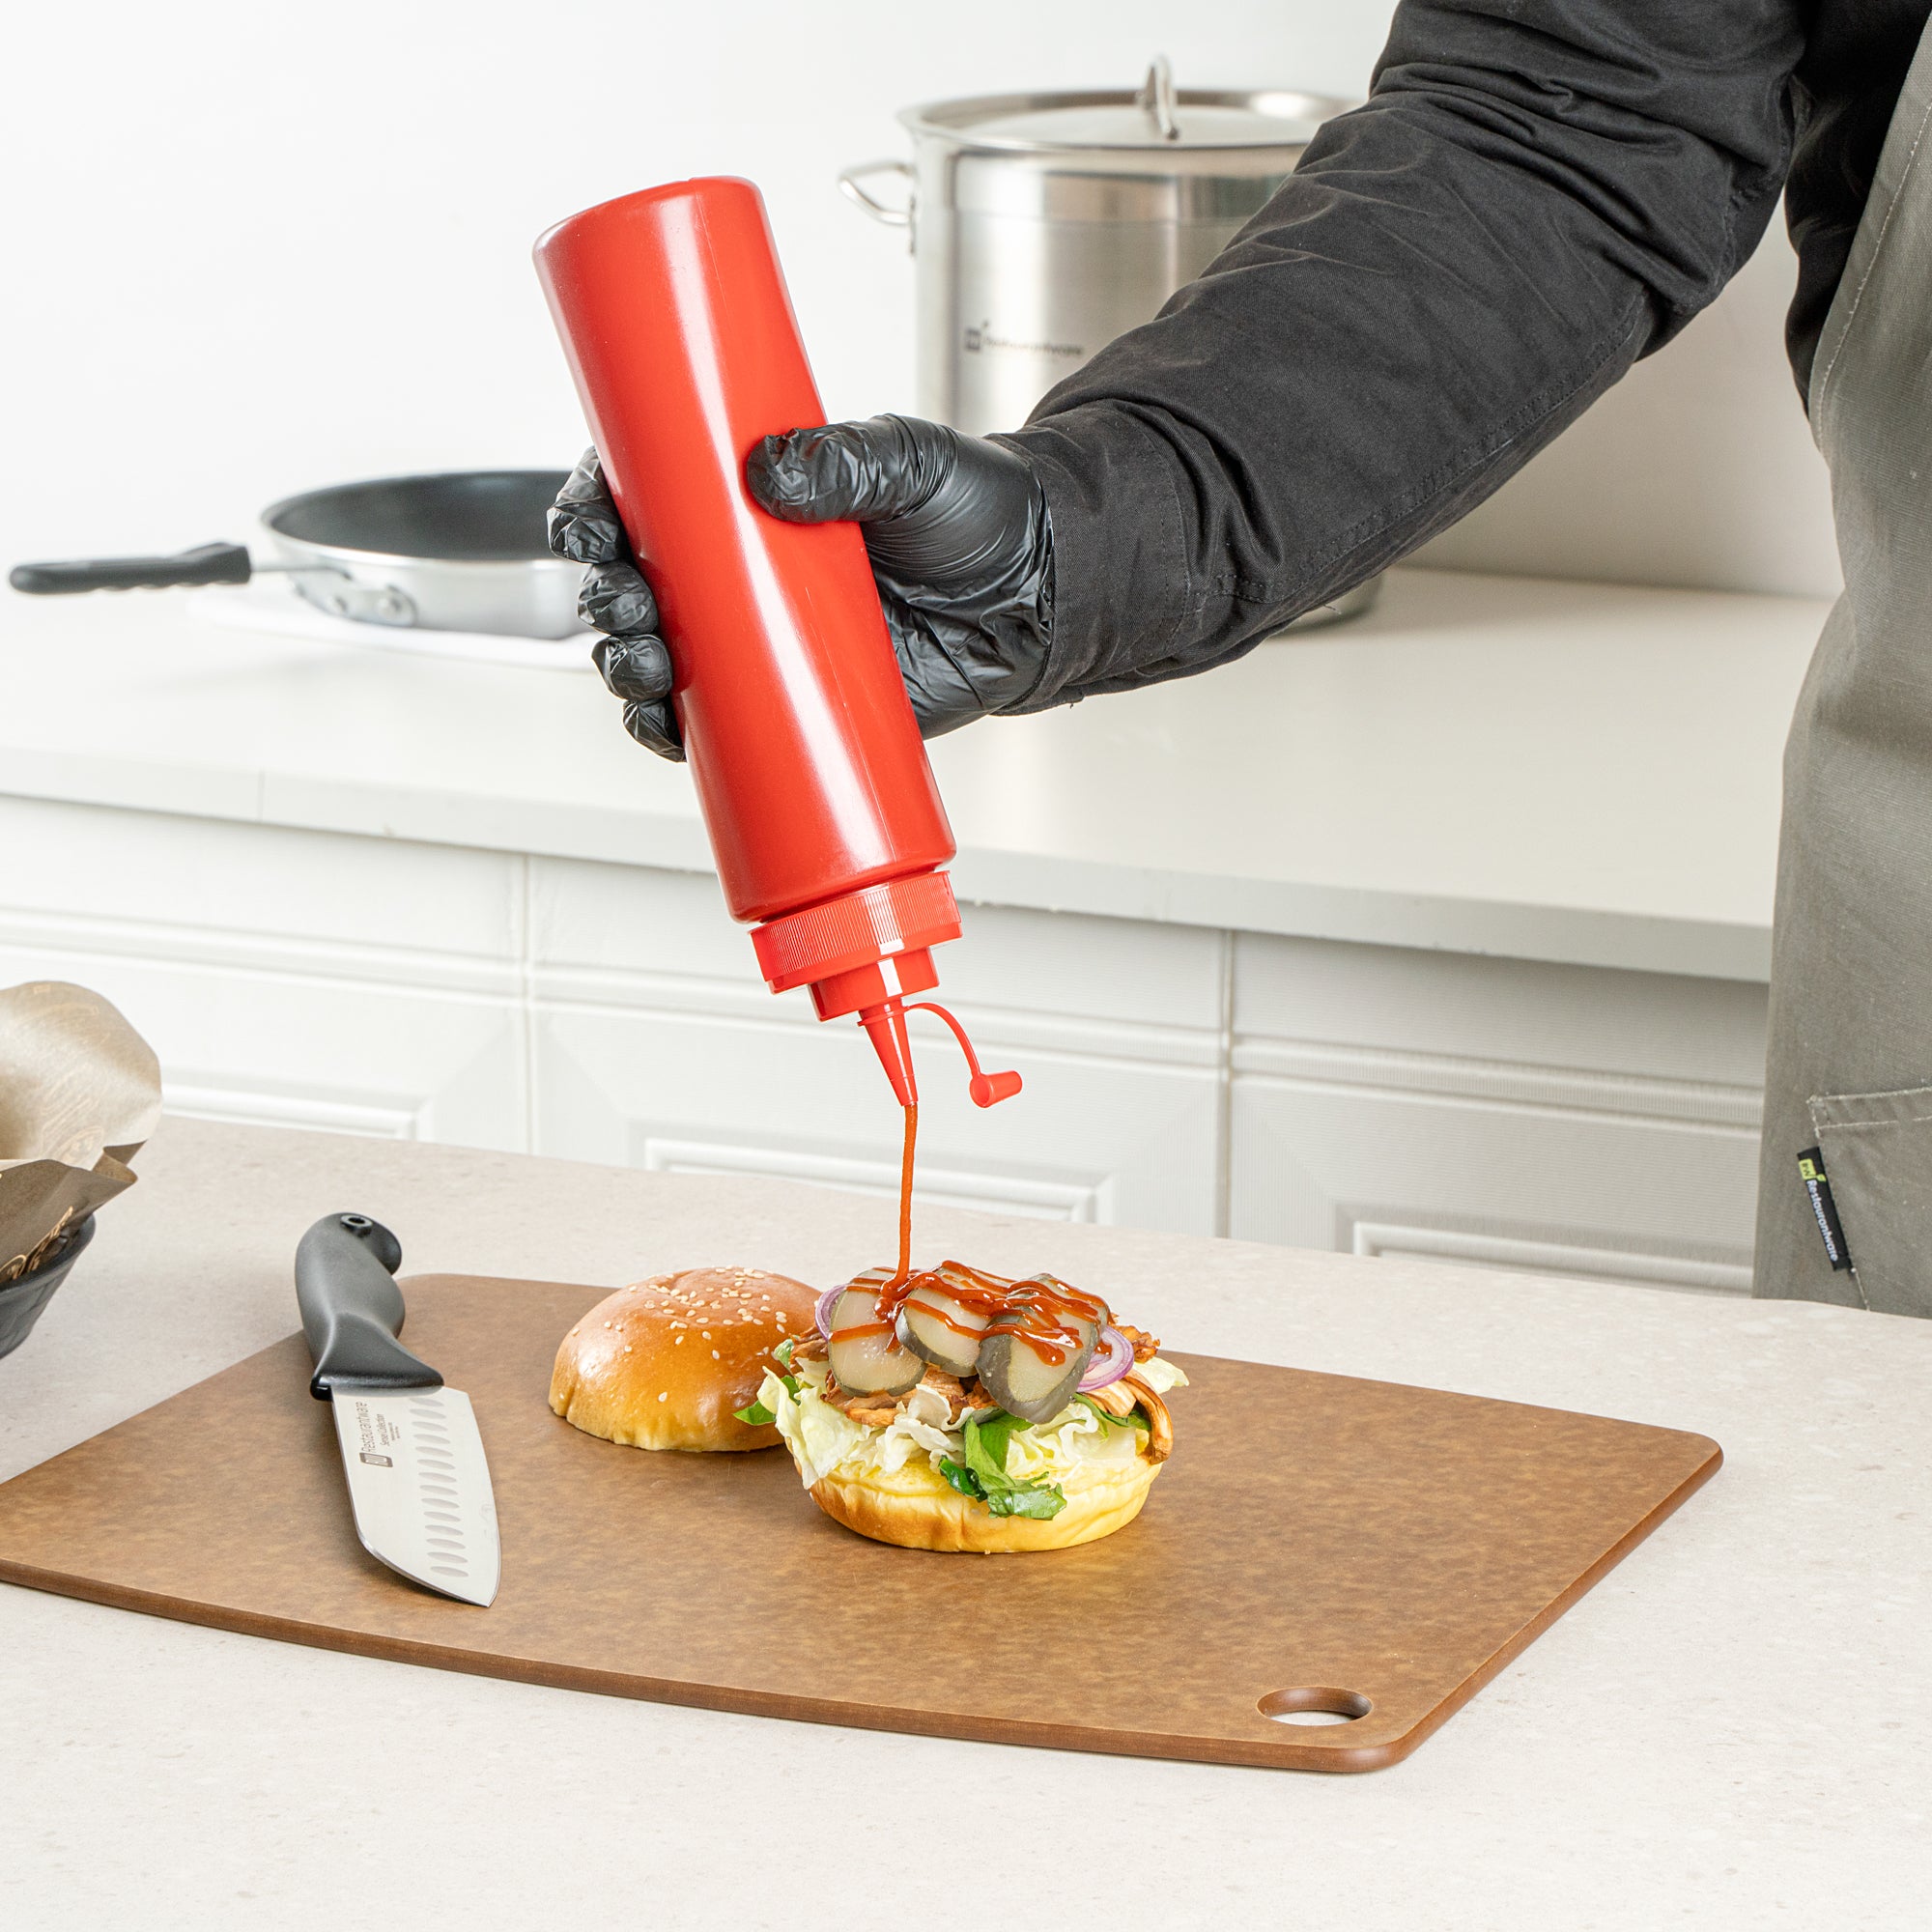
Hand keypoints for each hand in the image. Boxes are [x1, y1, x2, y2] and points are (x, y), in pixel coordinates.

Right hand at [547, 416, 1053, 760]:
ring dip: (626, 664)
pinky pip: (709, 723)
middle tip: (626, 599)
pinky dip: (670, 730)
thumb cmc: (978, 517)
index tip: (592, 521)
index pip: (649, 492)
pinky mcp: (789, 702)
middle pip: (635, 580)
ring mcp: (761, 638)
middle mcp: (742, 567)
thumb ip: (850, 457)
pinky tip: (662, 727)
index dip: (598, 505)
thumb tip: (772, 473)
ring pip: (657, 654)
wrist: (1038, 597)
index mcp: (752, 494)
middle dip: (607, 594)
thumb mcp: (914, 463)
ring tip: (644, 662)